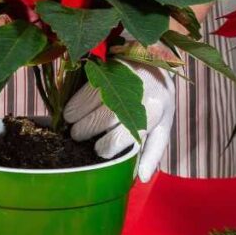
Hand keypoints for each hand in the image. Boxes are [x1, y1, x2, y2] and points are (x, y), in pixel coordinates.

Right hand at [63, 62, 174, 182]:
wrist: (155, 57)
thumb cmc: (158, 99)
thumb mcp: (162, 125)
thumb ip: (153, 151)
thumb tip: (142, 177)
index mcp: (153, 114)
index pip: (120, 139)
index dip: (105, 148)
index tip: (99, 149)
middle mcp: (137, 96)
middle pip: (100, 122)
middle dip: (85, 134)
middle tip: (80, 137)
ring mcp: (120, 81)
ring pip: (88, 107)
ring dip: (76, 121)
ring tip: (74, 127)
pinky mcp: (107, 70)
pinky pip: (82, 93)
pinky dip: (73, 106)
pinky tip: (72, 112)